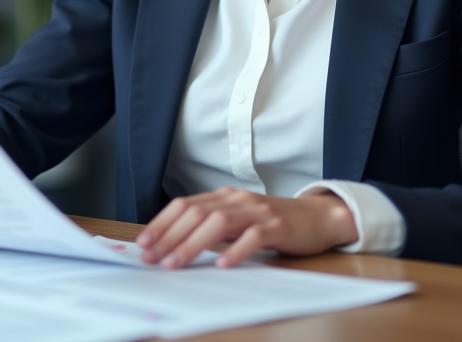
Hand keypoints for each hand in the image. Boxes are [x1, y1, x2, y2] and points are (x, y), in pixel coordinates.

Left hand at [136, 186, 357, 268]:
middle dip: (170, 236)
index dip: (162, 223)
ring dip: (193, 244)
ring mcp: (258, 211)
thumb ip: (212, 227)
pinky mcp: (277, 227)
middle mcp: (237, 199)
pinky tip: (222, 264)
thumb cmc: (273, 223)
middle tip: (152, 258)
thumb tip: (174, 244)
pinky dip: (236, 250)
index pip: (185, 205)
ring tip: (176, 264)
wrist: (317, 218)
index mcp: (224, 196)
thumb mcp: (238, 220)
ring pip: (219, 223)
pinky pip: (253, 237)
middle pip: (196, 213)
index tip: (144, 243)